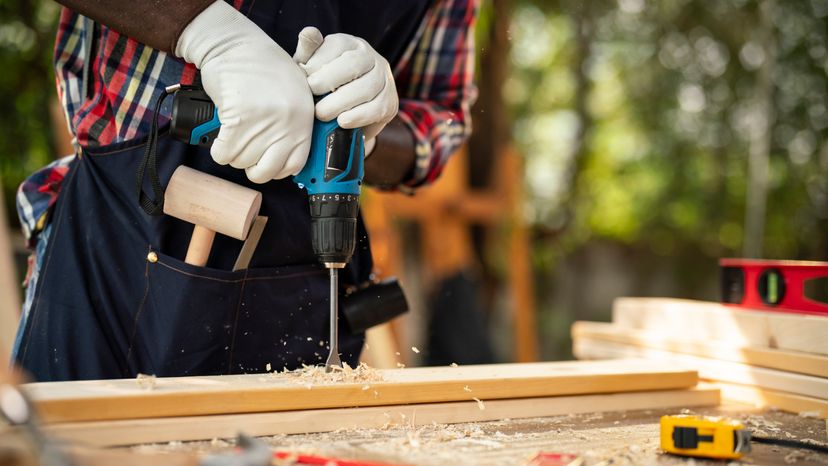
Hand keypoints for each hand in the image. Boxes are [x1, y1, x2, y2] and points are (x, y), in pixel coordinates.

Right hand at [175, 1, 313, 182]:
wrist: (236, 45)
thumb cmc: (263, 67)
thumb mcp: (294, 95)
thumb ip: (294, 125)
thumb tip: (284, 159)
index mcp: (304, 120)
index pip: (293, 165)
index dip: (275, 169)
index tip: (264, 161)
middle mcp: (287, 124)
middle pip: (265, 171)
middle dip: (251, 167)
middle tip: (245, 151)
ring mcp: (264, 123)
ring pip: (242, 162)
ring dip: (233, 154)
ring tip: (233, 134)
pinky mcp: (238, 119)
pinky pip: (224, 153)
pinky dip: (218, 149)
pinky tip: (221, 138)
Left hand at [293, 27, 397, 141]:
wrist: (343, 112)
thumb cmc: (322, 85)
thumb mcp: (311, 67)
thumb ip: (308, 52)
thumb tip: (309, 33)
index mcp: (349, 43)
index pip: (337, 45)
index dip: (318, 62)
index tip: (303, 80)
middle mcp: (370, 56)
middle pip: (353, 64)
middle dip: (329, 81)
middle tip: (311, 95)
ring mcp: (384, 78)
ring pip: (367, 87)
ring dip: (341, 102)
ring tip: (322, 114)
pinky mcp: (390, 101)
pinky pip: (377, 108)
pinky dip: (358, 116)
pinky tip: (342, 122)